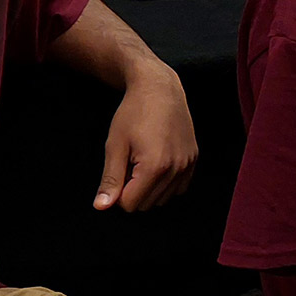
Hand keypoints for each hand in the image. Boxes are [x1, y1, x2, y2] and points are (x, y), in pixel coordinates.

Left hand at [95, 56, 197, 210]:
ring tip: (143, 160)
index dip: (118, 191)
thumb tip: (101, 207)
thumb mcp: (115, 145)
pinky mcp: (194, 159)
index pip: (130, 204)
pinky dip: (165, 183)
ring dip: (149, 188)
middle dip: (133, 190)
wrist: (159, 88)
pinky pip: (178, 188)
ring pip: (163, 199)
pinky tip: (157, 163)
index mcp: (155, 167)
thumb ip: (110, 179)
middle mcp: (176, 169)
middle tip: (130, 162)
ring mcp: (188, 165)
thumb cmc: (133, 113)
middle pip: (147, 205)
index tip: (118, 169)